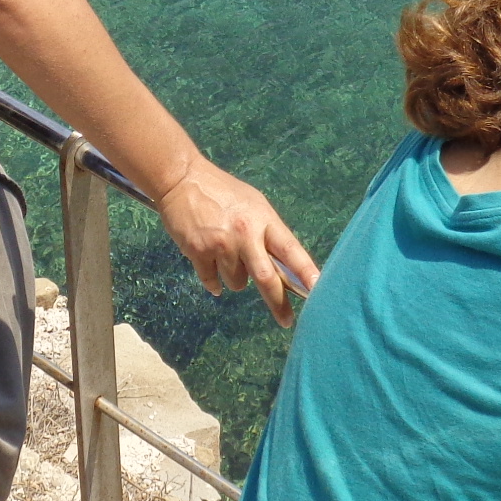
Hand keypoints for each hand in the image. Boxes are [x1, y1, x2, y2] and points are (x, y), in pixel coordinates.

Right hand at [152, 157, 318, 329]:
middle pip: (266, 278)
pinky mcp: (198, 251)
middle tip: (287, 320)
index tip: (318, 289)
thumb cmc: (224, 193)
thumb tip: (285, 273)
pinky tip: (211, 265)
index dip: (306, 271)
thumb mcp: (255, 206)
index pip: (290, 249)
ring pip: (237, 283)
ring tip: (227, 254)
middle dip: (278, 303)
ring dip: (236, 279)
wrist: (182, 179)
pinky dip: (213, 281)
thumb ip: (269, 235)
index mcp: (264, 219)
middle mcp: (245, 233)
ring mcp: (221, 244)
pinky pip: (211, 281)